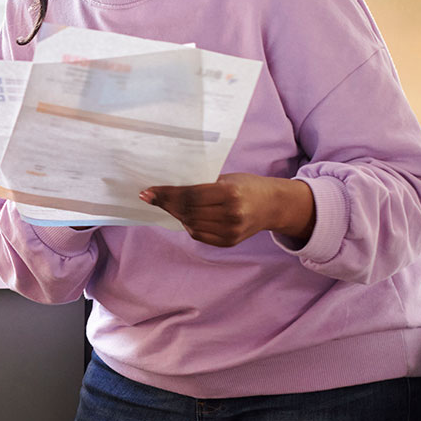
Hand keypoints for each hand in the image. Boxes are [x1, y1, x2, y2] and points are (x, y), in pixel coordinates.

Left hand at [139, 173, 314, 247]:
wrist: (272, 205)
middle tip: (150, 197)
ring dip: (175, 214)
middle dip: (166, 204)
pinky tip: (183, 216)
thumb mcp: (227, 178)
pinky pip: (199, 234)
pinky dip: (188, 225)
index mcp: (230, 193)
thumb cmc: (246, 186)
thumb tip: (169, 188)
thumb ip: (202, 185)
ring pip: (190, 224)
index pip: (189, 195)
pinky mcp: (229, 242)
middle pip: (187, 211)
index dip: (166, 194)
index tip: (148, 191)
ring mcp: (231, 231)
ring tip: (166, 204)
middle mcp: (231, 214)